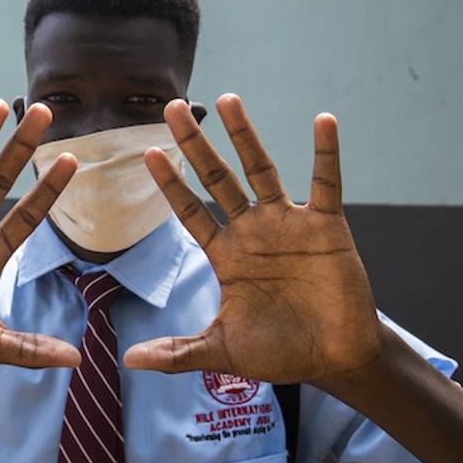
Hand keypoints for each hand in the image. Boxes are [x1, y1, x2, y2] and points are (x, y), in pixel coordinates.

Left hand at [124, 95, 383, 384]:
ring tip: (226, 100)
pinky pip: (326, 182)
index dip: (171, 184)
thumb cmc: (279, 352)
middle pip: (217, 178)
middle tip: (172, 108)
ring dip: (245, 136)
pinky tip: (322, 120)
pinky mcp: (326, 226)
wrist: (334, 359)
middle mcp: (251, 230)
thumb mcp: (222, 351)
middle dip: (195, 144)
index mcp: (225, 254)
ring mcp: (288, 224)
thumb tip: (128, 362)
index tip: (147, 153)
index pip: (189, 211)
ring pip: (262, 170)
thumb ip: (178, 351)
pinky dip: (326, 153)